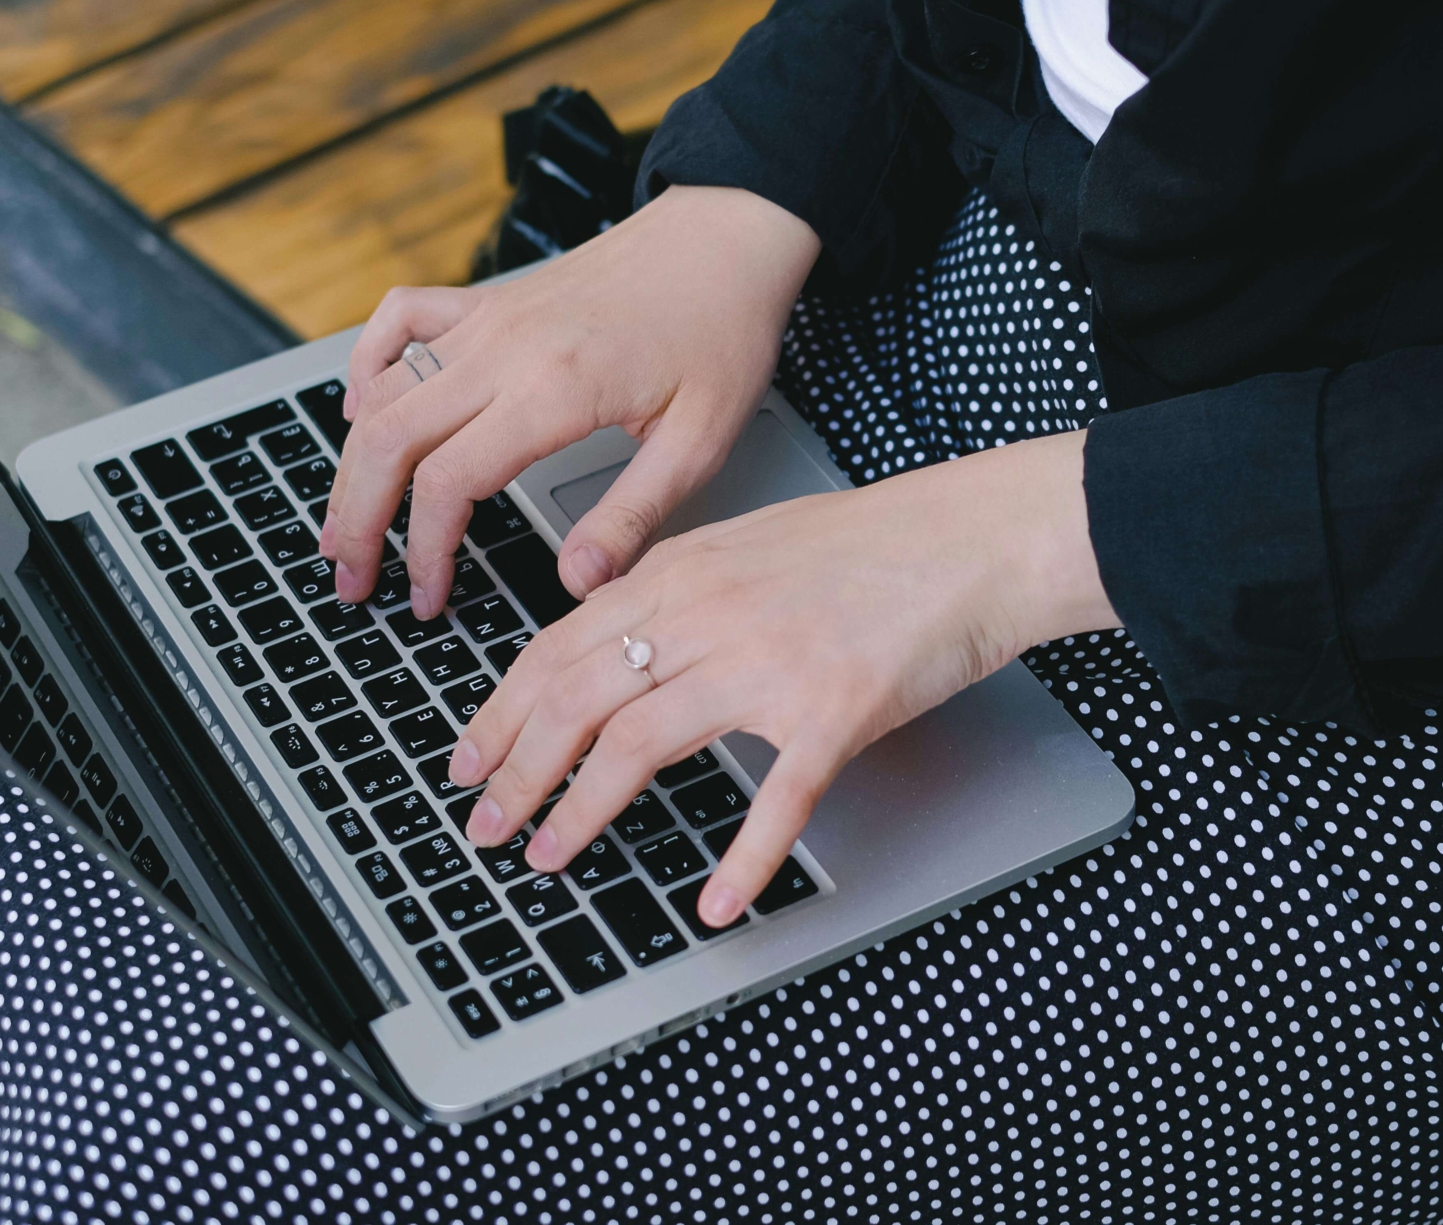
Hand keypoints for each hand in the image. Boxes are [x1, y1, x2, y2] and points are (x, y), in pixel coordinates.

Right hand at [319, 186, 819, 613]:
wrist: (728, 237)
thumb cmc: (722, 329)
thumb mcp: (700, 441)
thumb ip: (634, 517)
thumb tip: (581, 584)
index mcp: (556, 388)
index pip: (449, 482)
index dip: (424, 551)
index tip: (428, 598)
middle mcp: (506, 348)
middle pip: (389, 439)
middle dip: (356, 519)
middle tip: (351, 580)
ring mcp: (489, 318)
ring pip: (382, 390)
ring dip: (351, 462)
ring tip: (343, 523)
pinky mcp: (489, 299)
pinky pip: (400, 320)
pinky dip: (366, 364)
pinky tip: (360, 407)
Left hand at [446, 428, 1116, 929]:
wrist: (975, 539)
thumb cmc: (878, 544)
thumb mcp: (752, 543)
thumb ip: (680, 589)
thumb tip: (616, 636)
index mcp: (683, 570)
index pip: (559, 648)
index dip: (500, 714)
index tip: (467, 761)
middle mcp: (708, 613)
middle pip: (576, 699)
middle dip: (514, 772)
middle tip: (482, 827)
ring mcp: (768, 663)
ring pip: (639, 746)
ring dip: (581, 813)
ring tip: (549, 857)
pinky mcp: (832, 712)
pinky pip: (773, 801)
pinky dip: (740, 861)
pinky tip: (716, 902)